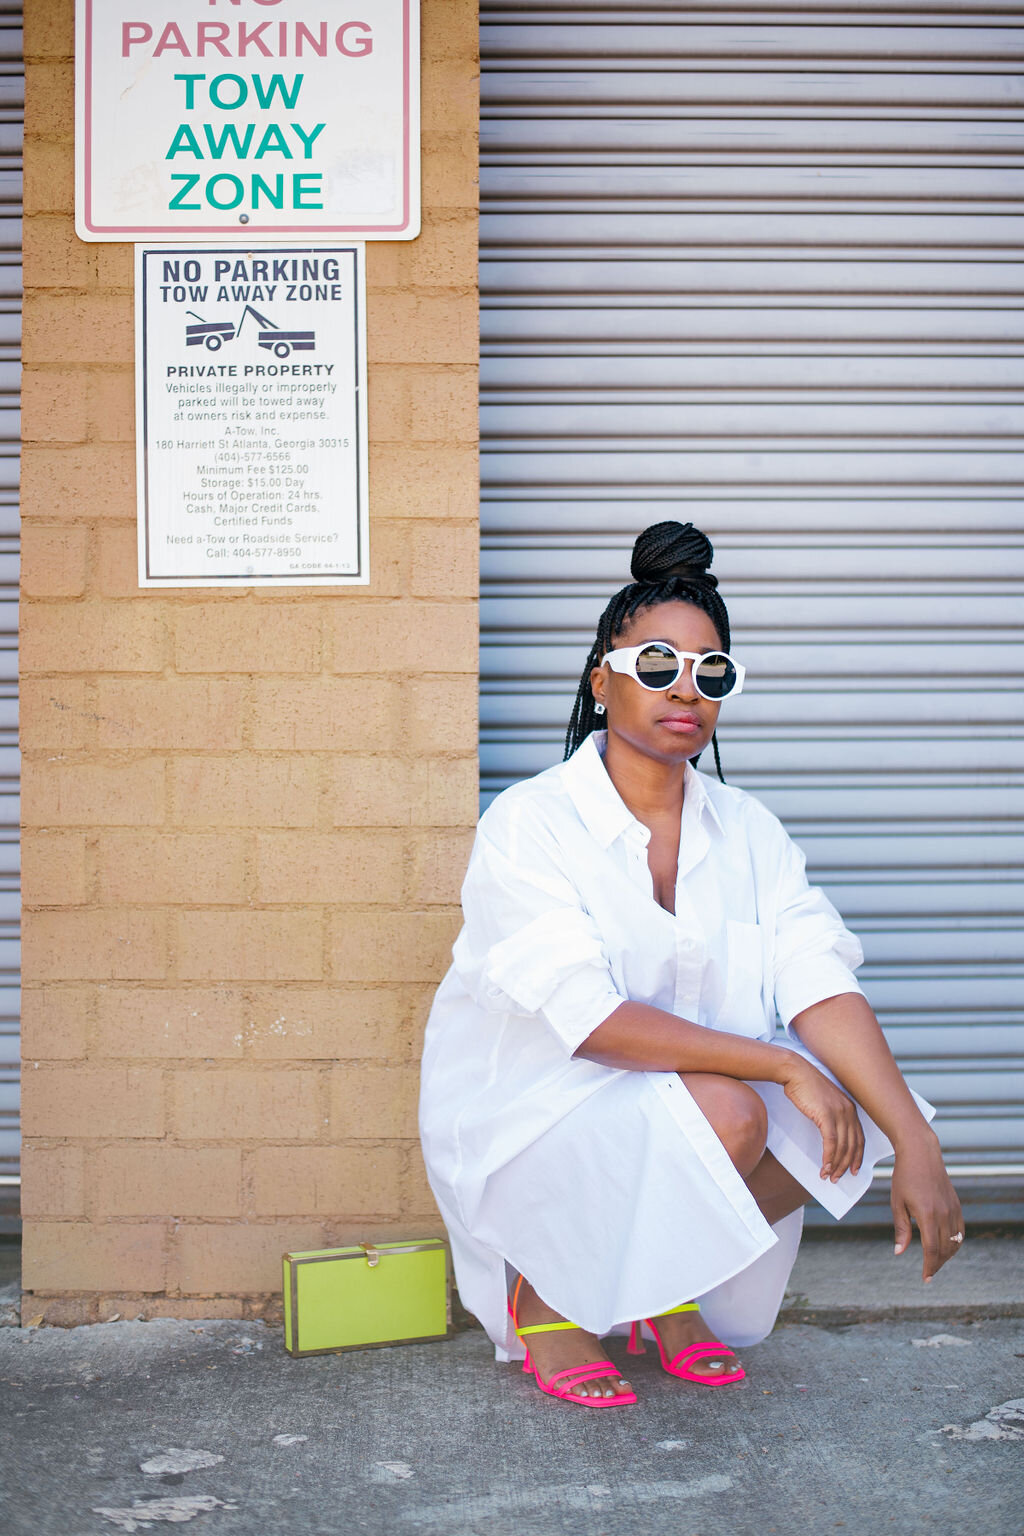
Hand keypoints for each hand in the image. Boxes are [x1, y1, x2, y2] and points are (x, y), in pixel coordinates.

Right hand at [779, 1058, 864, 1181]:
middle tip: (839, 1178)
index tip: (854, 1169)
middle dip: (846, 1165)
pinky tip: (824, 1167)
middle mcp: (848, 1111)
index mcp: (850, 1108)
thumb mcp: (824, 1101)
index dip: (858, 1156)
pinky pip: (831, 1143)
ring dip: (836, 1165)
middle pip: (853, 1145)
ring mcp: (838, 1113)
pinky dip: (828, 1158)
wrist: (794, 1071)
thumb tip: (829, 1134)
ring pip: (843, 1147)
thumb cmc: (805, 1085)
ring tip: (829, 1176)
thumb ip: (831, 1115)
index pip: (859, 1138)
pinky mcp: (826, 1115)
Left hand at [890, 1133, 963, 1281]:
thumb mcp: (897, 1203)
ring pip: (955, 1242)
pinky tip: (946, 1246)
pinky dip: (955, 1242)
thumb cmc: (904, 1177)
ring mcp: (953, 1209)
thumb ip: (901, 1229)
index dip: (929, 1266)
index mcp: (927, 1215)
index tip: (926, 1278)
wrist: (921, 1154)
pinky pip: (960, 1231)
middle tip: (928, 1272)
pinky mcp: (957, 1205)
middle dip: (937, 1264)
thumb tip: (899, 1252)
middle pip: (945, 1249)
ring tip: (935, 1261)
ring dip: (947, 1255)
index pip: (932, 1250)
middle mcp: (944, 1214)